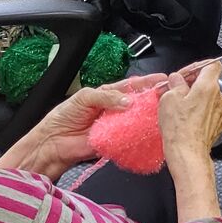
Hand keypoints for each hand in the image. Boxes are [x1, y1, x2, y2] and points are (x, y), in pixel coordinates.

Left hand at [0, 71, 169, 179]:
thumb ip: (106, 96)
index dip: (149, 82)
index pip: (133, 86)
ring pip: (139, 119)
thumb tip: (128, 101)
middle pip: (140, 102)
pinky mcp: (117, 141)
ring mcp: (118, 126)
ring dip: (151, 116)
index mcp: (109, 94)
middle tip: (169, 96)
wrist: (52, 143)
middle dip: (154, 98)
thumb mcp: (84, 97)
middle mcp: (116, 109)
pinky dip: (141, 134)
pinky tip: (151, 130)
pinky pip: (133, 137)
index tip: (164, 79)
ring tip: (164, 112)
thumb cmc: (64, 117)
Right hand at [157, 60, 221, 161]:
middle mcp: (219, 97)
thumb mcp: (169, 98)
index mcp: (208, 86)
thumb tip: (176, 79)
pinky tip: (187, 119)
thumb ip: (175, 83)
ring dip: (196, 99)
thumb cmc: (180, 129)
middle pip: (208, 82)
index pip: (212, 64)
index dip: (198, 66)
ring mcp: (221, 111)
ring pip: (209, 97)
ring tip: (179, 107)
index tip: (186, 74)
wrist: (188, 153)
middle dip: (192, 84)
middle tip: (176, 91)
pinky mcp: (219, 123)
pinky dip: (200, 111)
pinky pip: (210, 111)